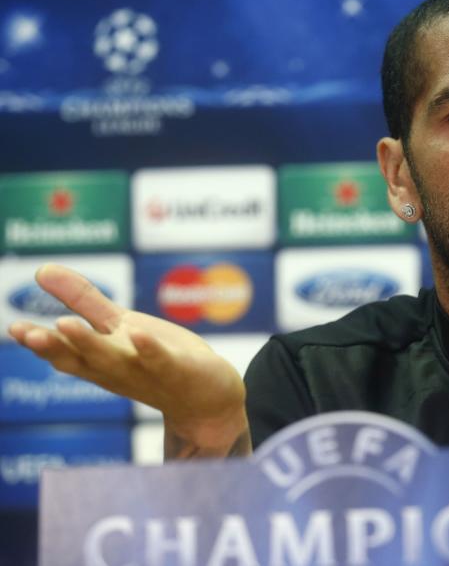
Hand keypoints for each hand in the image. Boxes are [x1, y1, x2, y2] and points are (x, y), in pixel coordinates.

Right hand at [7, 264, 246, 448]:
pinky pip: (162, 361)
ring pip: (116, 360)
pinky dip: (149, 349)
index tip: (15, 328)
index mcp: (100, 359)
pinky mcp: (180, 370)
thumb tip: (42, 269)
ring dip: (91, 344)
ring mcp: (148, 372)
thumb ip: (83, 299)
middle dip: (56, 346)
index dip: (40, 342)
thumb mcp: (117, 325)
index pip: (65, 352)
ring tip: (66, 323)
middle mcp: (118, 370)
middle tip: (29, 332)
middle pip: (83, 358)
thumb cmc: (156, 359)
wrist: (208, 400)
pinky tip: (137, 332)